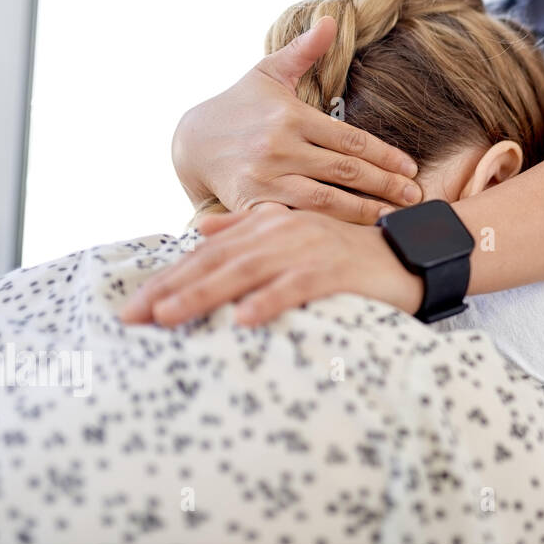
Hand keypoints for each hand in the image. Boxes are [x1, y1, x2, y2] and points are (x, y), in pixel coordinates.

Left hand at [119, 203, 423, 327]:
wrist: (410, 254)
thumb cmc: (349, 256)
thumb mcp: (295, 236)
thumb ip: (248, 229)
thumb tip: (200, 231)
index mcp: (269, 224)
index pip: (208, 253)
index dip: (169, 277)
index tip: (133, 304)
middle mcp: (284, 231)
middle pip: (219, 261)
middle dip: (173, 288)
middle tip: (135, 317)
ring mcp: (311, 248)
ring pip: (248, 272)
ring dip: (206, 294)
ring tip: (170, 317)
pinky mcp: (337, 269)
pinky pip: (297, 286)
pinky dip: (270, 301)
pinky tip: (244, 319)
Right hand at [172, 16, 423, 224]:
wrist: (189, 142)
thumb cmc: (238, 106)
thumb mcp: (268, 73)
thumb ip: (303, 51)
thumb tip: (331, 19)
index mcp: (291, 117)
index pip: (351, 139)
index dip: (385, 155)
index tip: (410, 168)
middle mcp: (279, 148)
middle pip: (345, 170)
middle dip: (384, 186)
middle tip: (415, 197)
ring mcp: (265, 178)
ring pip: (324, 200)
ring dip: (362, 212)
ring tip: (393, 219)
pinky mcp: (250, 204)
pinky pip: (294, 218)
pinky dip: (322, 229)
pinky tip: (348, 238)